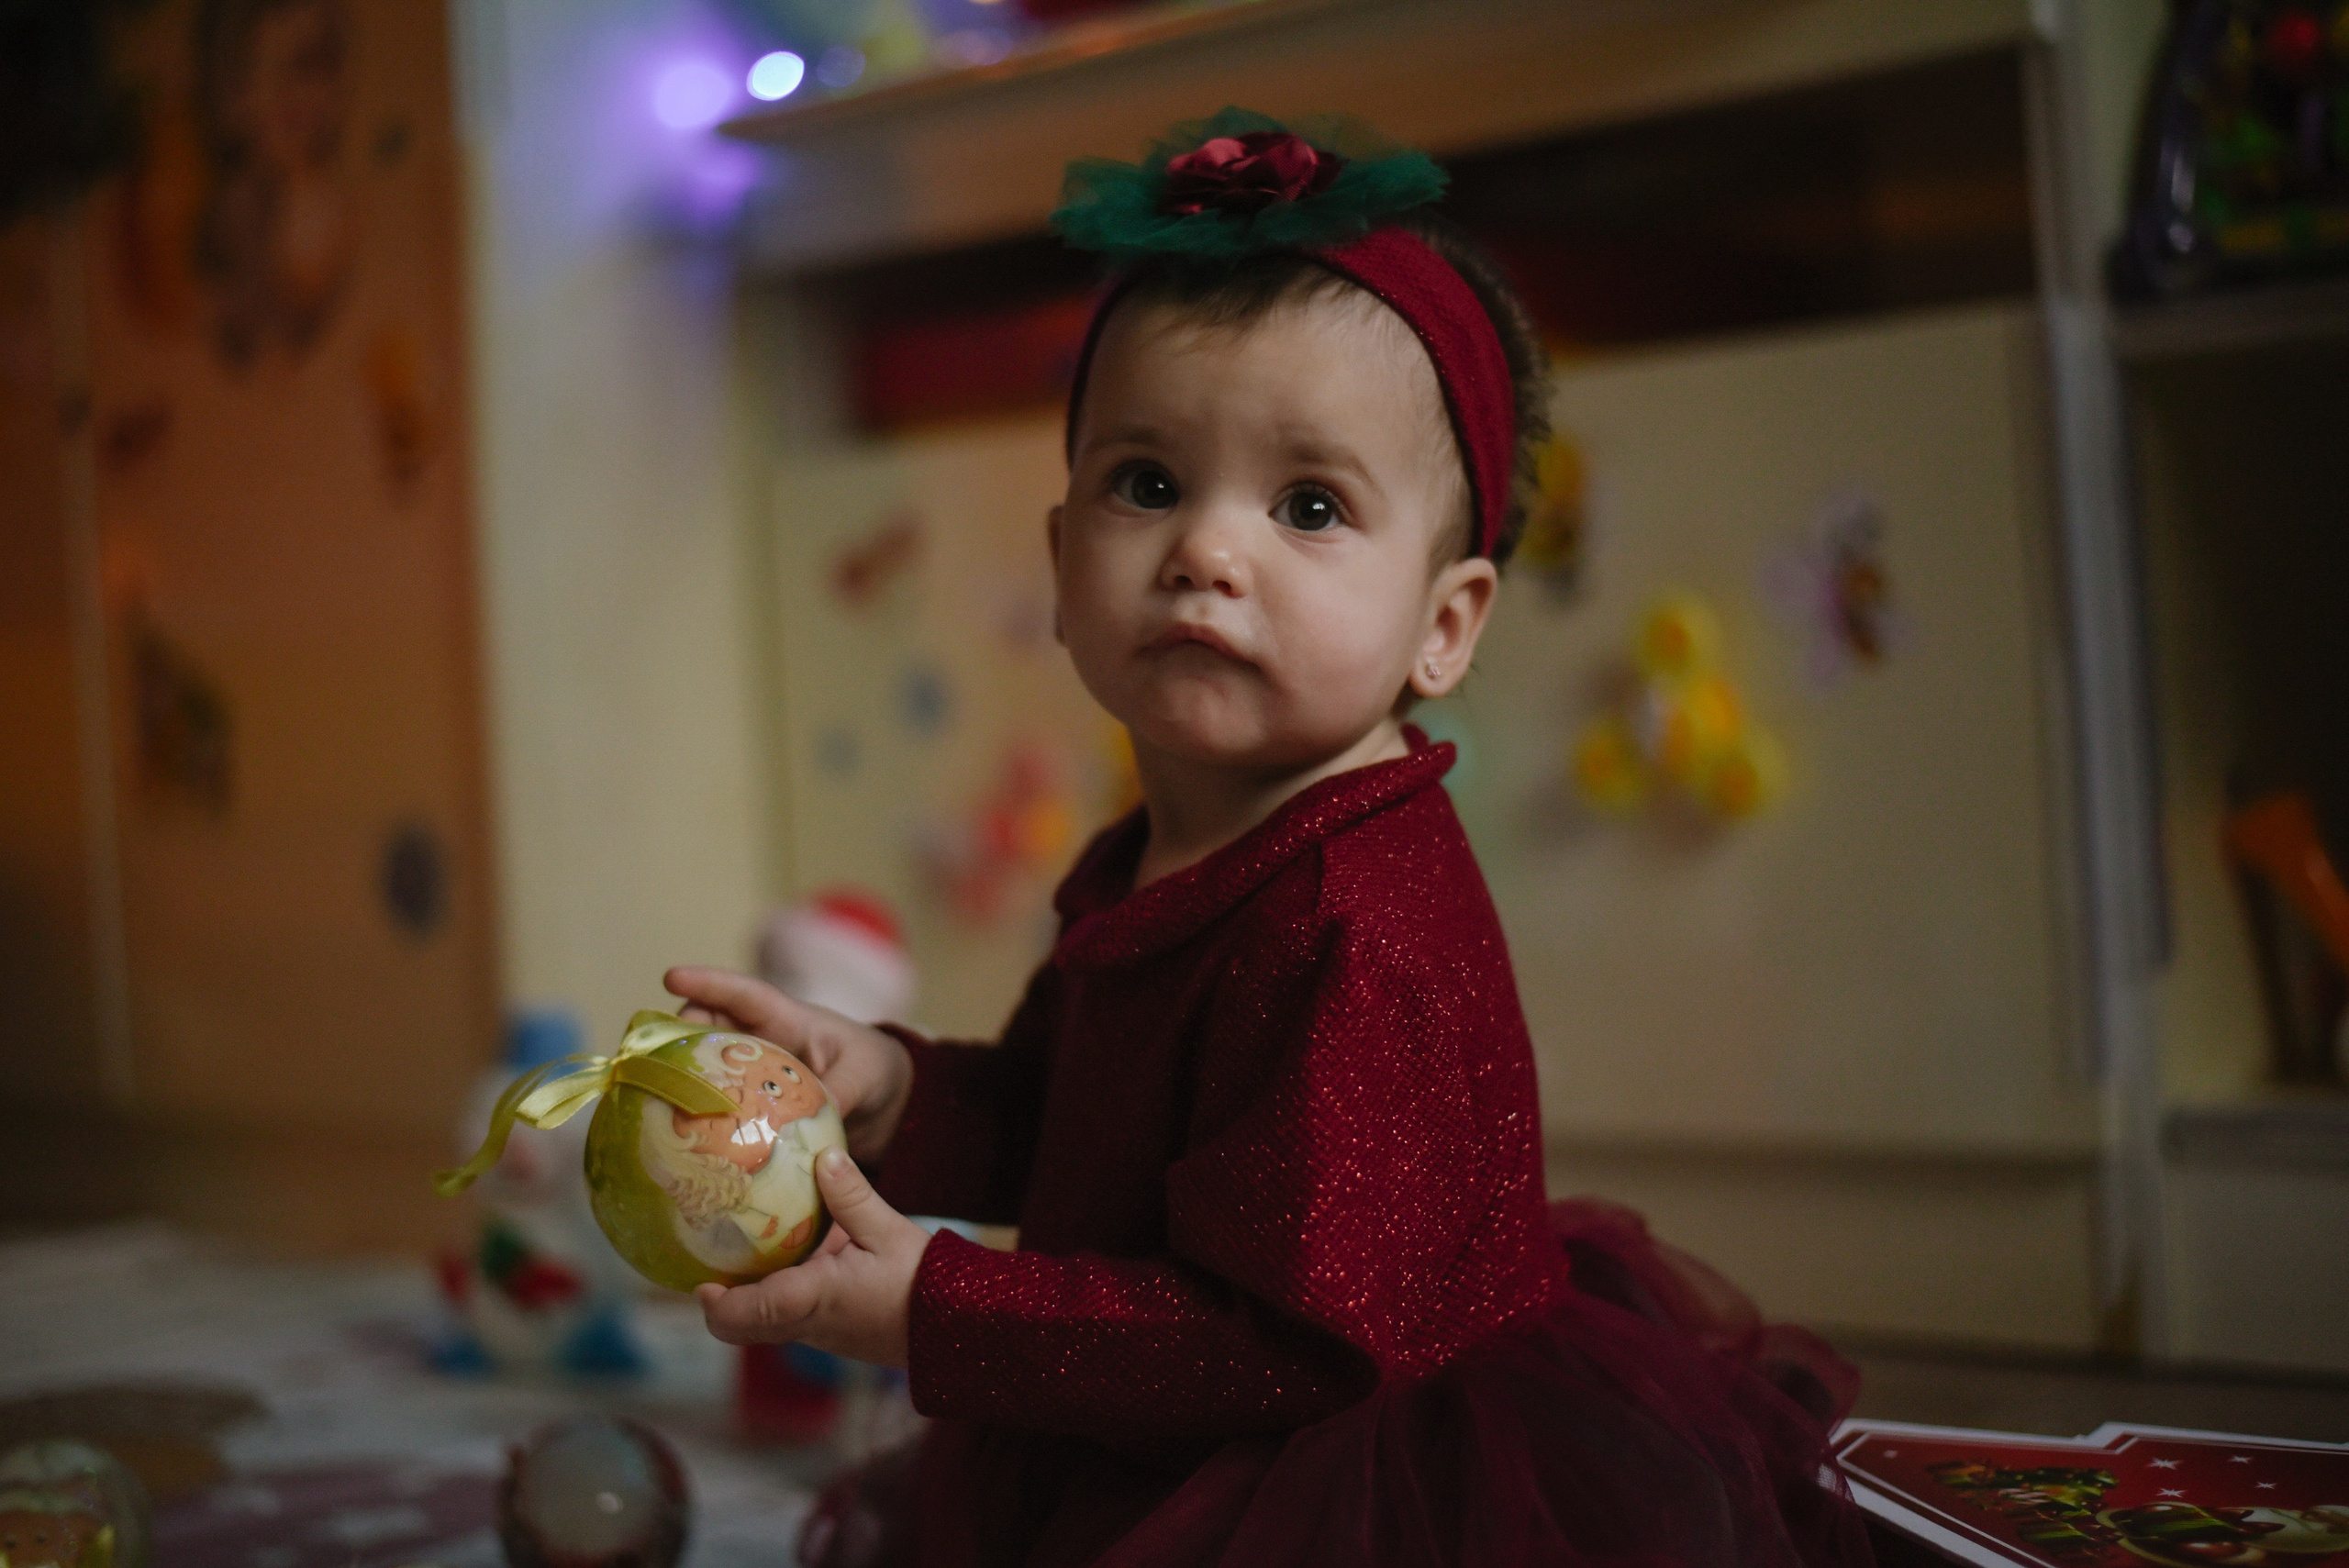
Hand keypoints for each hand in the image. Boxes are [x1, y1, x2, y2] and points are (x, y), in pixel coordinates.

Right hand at [664, 966, 913, 1160]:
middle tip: (662, 1057)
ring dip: (683, 1077)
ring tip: (658, 1095)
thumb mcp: (865, 1074)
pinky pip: (719, 1106)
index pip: (744, 994)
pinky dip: (700, 1116)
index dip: (709, 984)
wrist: (886, 1106)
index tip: (672, 976)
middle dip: (679, 1035)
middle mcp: (762, 1043)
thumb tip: (817, 1112)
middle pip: (709, 1029)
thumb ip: (842, 1089)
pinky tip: (681, 1135)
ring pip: (706, 1067)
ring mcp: (753, 1076)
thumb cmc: (875, 1070)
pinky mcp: (753, 1109)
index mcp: (789, 1020)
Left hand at [695, 1148, 924, 1366]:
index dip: (715, 1303)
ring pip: (763, 1322)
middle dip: (721, 1300)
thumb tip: (824, 1155)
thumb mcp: (888, 1230)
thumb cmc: (926, 1282)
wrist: (960, 1324)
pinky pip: (788, 1314)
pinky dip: (776, 1289)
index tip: (700, 1279)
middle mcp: (807, 1323)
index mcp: (814, 1300)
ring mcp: (819, 1331)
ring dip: (747, 1293)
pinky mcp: (832, 1327)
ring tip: (743, 1243)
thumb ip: (852, 1194)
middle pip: (741, 1328)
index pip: (745, 1314)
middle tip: (712, 1256)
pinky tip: (789, 1249)